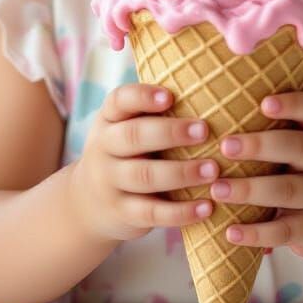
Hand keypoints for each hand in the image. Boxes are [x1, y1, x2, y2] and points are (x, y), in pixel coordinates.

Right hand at [69, 83, 220, 243]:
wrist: (89, 204)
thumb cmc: (126, 153)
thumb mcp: (127, 128)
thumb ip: (154, 113)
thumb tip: (211, 90)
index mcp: (109, 119)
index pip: (120, 100)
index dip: (143, 96)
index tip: (170, 96)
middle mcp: (104, 148)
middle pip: (133, 136)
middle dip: (170, 132)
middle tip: (205, 130)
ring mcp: (110, 182)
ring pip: (144, 175)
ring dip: (181, 173)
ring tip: (213, 170)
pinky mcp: (122, 213)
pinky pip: (152, 213)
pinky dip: (181, 212)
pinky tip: (207, 206)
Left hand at [212, 92, 302, 258]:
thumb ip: (282, 127)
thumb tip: (221, 102)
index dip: (293, 104)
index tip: (264, 103)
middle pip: (298, 147)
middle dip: (259, 145)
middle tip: (225, 146)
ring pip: (286, 190)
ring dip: (249, 190)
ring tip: (216, 189)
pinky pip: (285, 231)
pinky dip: (256, 233)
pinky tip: (230, 232)